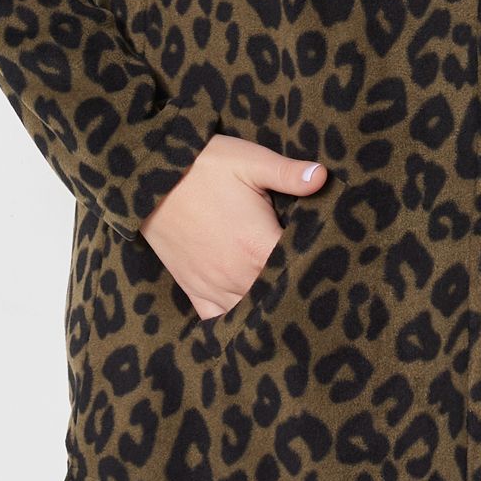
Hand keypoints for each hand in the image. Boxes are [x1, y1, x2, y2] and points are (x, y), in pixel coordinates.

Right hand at [140, 134, 329, 319]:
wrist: (148, 179)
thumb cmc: (203, 167)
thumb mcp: (249, 161)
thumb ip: (288, 173)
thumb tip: (323, 177)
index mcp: (256, 245)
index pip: (299, 269)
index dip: (319, 266)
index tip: (332, 261)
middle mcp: (237, 274)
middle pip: (279, 297)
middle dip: (296, 289)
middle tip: (315, 281)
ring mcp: (214, 286)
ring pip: (252, 313)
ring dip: (269, 306)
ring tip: (287, 296)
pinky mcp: (194, 289)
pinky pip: (219, 319)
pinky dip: (236, 318)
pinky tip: (250, 310)